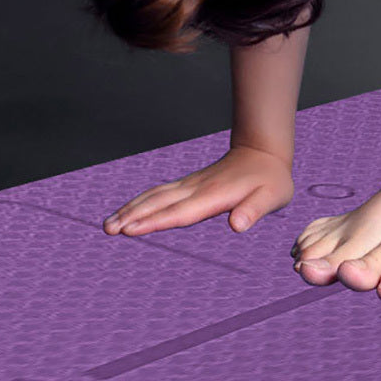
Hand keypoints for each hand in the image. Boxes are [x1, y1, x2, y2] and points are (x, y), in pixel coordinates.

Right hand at [103, 144, 293, 236]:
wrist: (263, 151)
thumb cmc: (271, 180)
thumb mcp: (272, 197)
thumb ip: (254, 210)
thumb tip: (236, 226)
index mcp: (213, 195)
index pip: (179, 213)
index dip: (154, 222)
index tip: (130, 229)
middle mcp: (196, 188)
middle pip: (158, 203)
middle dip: (132, 216)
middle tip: (107, 229)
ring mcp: (190, 184)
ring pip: (154, 196)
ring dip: (130, 209)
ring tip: (108, 224)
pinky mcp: (188, 185)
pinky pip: (159, 193)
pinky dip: (140, 202)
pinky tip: (128, 211)